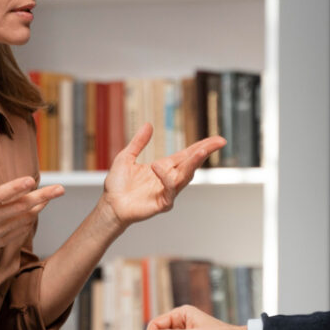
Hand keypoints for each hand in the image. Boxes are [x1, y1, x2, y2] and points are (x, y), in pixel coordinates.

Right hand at [0, 153, 63, 259]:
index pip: (0, 195)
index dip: (16, 187)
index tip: (31, 180)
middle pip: (20, 207)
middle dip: (42, 197)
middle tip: (60, 189)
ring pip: (24, 219)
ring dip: (40, 207)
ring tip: (52, 196)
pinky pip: (21, 230)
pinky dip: (31, 219)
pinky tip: (37, 209)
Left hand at [100, 124, 225, 228]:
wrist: (110, 205)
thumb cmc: (117, 185)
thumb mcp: (126, 157)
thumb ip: (139, 142)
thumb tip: (148, 124)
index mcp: (164, 167)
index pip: (187, 154)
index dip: (202, 146)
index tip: (217, 139)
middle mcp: (169, 178)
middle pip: (192, 163)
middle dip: (205, 152)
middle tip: (219, 142)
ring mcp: (168, 191)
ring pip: (186, 176)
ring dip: (194, 163)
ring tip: (201, 151)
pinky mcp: (163, 203)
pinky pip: (170, 190)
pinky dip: (166, 178)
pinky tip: (158, 167)